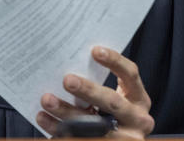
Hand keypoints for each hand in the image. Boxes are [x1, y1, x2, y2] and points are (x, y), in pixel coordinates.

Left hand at [37, 46, 153, 138]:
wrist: (122, 140)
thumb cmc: (115, 114)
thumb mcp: (120, 98)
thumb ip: (103, 83)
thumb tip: (72, 60)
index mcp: (140, 99)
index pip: (130, 75)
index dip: (114, 61)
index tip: (94, 50)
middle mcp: (137, 119)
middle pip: (112, 101)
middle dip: (88, 90)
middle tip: (67, 80)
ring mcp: (123, 137)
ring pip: (93, 124)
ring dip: (66, 111)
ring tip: (47, 100)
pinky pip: (80, 137)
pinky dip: (58, 128)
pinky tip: (44, 118)